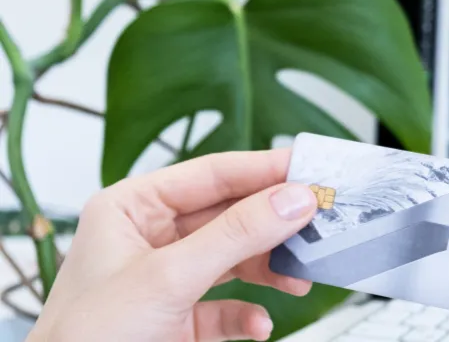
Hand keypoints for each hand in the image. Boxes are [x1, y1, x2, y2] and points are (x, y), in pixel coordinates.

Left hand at [28, 149, 318, 341]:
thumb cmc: (86, 337)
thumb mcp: (168, 277)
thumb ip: (235, 236)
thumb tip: (291, 201)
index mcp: (132, 208)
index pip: (211, 174)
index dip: (263, 170)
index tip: (309, 169)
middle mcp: (150, 238)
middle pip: (231, 216)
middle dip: (274, 225)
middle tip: (317, 220)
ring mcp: (167, 278)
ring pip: (236, 259)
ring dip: (270, 270)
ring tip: (298, 277)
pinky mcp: (180, 317)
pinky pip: (229, 305)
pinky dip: (250, 314)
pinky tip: (259, 323)